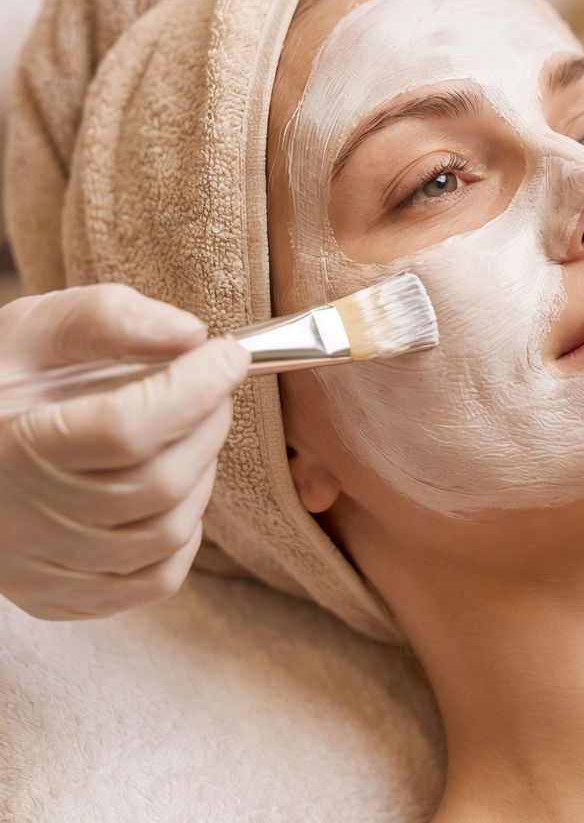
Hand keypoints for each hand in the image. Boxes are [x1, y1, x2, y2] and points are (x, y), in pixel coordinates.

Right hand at [0, 285, 249, 618]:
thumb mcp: (31, 333)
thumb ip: (105, 320)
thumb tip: (190, 335)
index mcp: (8, 446)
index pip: (126, 428)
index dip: (194, 389)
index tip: (228, 355)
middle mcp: (20, 519)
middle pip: (158, 482)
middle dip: (207, 425)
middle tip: (211, 388)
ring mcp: (40, 567)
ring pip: (168, 531)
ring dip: (201, 474)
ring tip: (186, 432)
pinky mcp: (59, 598)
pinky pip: (156, 578)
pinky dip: (183, 531)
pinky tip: (168, 487)